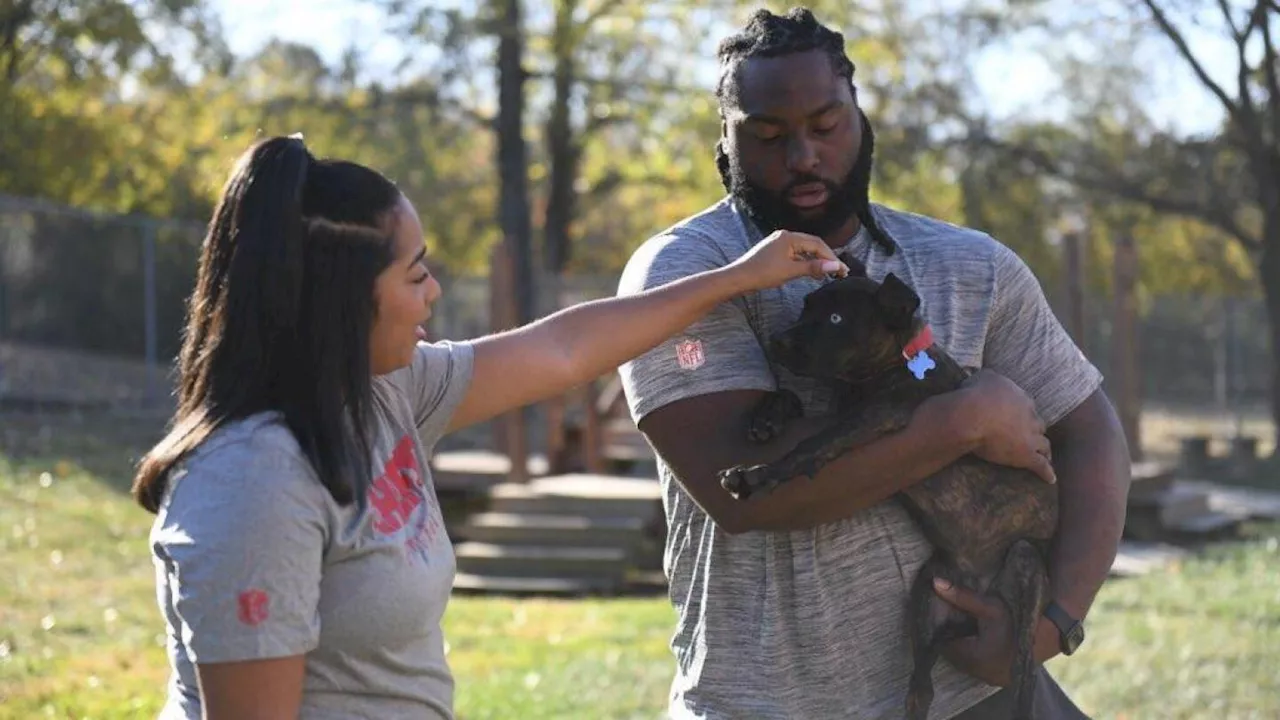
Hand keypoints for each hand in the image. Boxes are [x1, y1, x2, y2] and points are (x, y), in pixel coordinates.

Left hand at [727, 230, 848, 290]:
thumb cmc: (762, 273)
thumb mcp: (791, 271)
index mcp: (789, 237)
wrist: (739, 279)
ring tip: (828, 275)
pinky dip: (805, 263)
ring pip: (804, 251)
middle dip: (826, 258)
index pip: (817, 244)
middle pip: (812, 245)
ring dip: (816, 261)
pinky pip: (796, 255)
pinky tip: (811, 273)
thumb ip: (814, 267)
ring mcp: (779, 244)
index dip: (831, 257)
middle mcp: (785, 236)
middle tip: (839, 273)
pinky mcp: (775, 253)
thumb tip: (835, 266)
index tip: (842, 270)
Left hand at [932, 578, 1061, 686]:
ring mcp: (989, 679)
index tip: (948, 618)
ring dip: (964, 649)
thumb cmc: (1015, 620)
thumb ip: (961, 597)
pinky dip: (976, 657)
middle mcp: (980, 673)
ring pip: (965, 663)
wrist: (1046, 636)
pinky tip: (981, 643)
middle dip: (953, 640)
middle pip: (953, 655)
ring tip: (970, 632)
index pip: (943, 644)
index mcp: (974, 657)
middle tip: (959, 624)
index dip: (944, 630)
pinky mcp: (998, 681)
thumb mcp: (988, 606)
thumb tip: (934, 582)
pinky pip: (977, 669)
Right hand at [956, 370, 1055, 484]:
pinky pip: (1041, 466)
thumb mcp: (984, 376)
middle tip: (1032, 436)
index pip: (1028, 406)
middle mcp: (1030, 416)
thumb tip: (990, 380)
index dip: (1024, 413)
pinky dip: (1047, 472)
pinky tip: (1050, 479)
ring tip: (1046, 456)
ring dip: (1045, 450)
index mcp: (1021, 398)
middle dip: (1036, 431)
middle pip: (1038, 425)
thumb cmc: (975, 395)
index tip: (1019, 417)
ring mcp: (1030, 437)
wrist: (973, 415)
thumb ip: (992, 378)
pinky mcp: (1026, 455)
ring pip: (1044, 445)